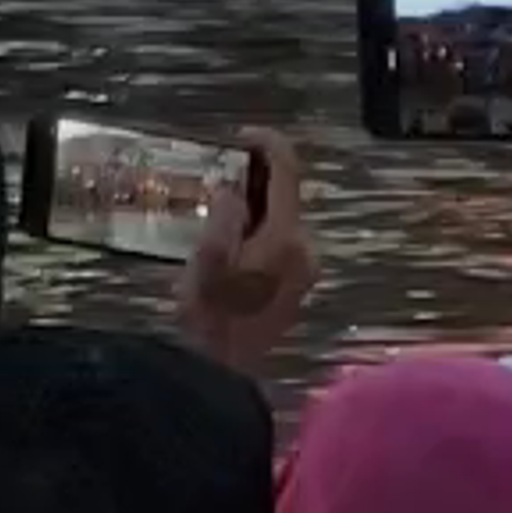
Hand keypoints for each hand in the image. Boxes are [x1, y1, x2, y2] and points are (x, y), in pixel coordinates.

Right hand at [173, 135, 313, 380]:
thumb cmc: (209, 319)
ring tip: (214, 200)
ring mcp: (304, 270)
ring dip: (255, 201)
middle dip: (254, 174)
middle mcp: (305, 249)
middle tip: (215, 170)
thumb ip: (224, 216)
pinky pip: (280, 239)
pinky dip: (259, 226)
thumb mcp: (206, 261)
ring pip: (282, 216)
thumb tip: (233, 190)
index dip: (266, 143)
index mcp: (287, 238)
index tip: (237, 136)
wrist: (221, 376)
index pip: (288, 171)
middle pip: (286, 193)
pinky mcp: (295, 285)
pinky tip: (230, 234)